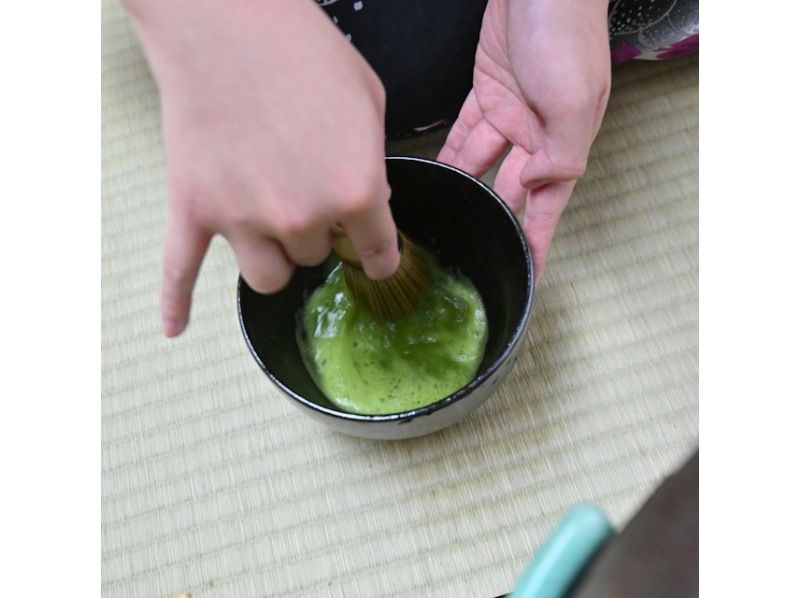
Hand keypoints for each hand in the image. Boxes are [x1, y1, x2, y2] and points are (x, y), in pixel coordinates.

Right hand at [125, 0, 398, 336]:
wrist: (226, 17)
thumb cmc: (303, 50)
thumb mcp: (368, 102)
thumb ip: (371, 164)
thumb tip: (365, 201)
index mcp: (355, 190)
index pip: (378, 252)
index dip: (378, 254)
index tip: (373, 257)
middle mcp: (301, 216)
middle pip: (316, 257)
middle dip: (317, 231)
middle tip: (304, 188)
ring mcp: (242, 218)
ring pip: (267, 276)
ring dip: (274, 257)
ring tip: (268, 222)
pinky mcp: (194, 208)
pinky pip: (181, 272)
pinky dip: (176, 302)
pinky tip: (174, 328)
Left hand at [438, 0, 610, 278]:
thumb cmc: (566, 34)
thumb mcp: (574, 101)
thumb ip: (560, 153)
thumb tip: (536, 187)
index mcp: (563, 144)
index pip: (548, 208)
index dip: (537, 244)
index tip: (526, 276)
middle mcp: (537, 136)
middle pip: (511, 193)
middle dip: (494, 220)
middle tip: (467, 249)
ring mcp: (510, 114)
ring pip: (481, 165)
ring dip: (463, 189)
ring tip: (439, 216)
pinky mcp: (487, 92)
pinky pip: (464, 131)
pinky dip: (450, 151)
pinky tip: (437, 171)